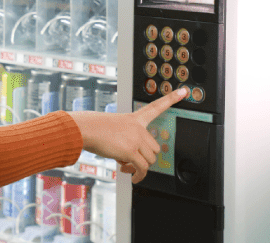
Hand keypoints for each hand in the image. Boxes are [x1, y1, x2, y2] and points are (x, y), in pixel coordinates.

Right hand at [70, 87, 187, 182]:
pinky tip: (133, 177)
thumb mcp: (114, 127)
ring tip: (125, 166)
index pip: (157, 106)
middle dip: (145, 157)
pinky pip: (142, 168)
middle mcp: (138, 127)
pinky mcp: (130, 151)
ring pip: (150, 160)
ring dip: (139, 167)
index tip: (184, 91)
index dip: (171, 98)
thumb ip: (127, 139)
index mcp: (135, 118)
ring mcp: (136, 139)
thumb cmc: (94, 128)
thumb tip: (128, 161)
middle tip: (131, 160)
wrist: (85, 129)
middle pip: (155, 147)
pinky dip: (139, 176)